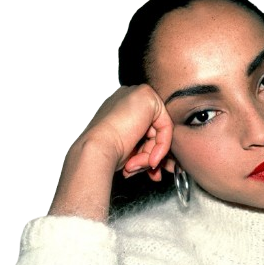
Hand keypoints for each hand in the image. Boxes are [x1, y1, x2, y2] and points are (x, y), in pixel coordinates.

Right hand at [49, 85, 173, 219]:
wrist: (96, 150)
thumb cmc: (106, 152)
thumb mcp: (128, 149)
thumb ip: (142, 148)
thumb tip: (155, 160)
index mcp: (119, 109)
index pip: (144, 132)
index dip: (146, 153)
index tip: (143, 170)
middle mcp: (128, 98)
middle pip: (153, 132)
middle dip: (149, 155)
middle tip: (137, 169)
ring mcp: (137, 95)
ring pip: (159, 132)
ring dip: (150, 155)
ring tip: (134, 166)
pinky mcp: (148, 97)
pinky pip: (166, 126)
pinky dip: (161, 147)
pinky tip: (150, 159)